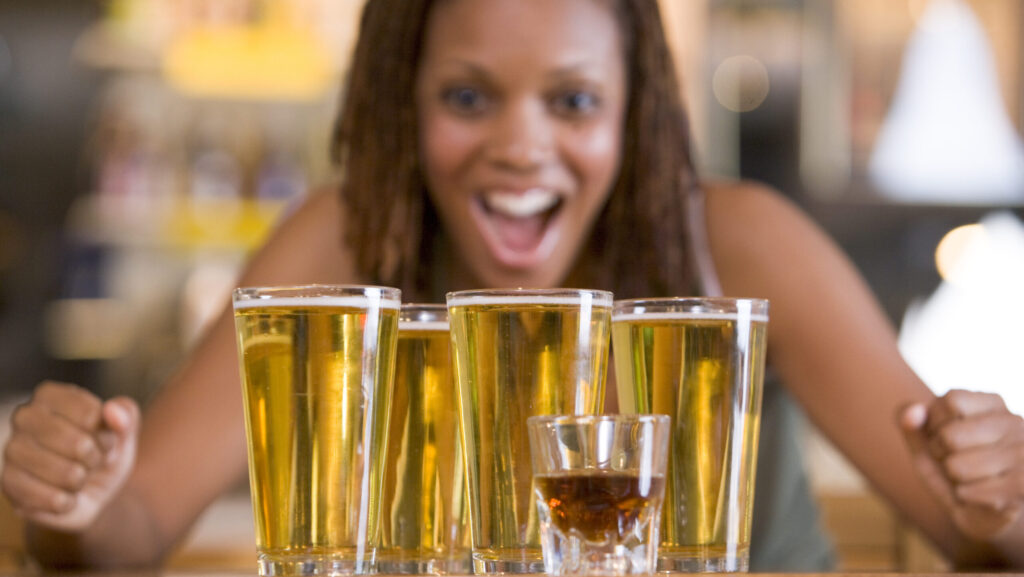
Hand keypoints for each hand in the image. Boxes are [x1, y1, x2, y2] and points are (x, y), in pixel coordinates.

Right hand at [1, 381, 139, 532]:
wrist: (88, 493)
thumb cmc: (103, 453)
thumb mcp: (124, 433)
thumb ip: (126, 415)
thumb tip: (112, 410)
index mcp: (51, 395)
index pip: (90, 414)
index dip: (106, 434)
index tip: (104, 439)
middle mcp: (25, 417)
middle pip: (78, 444)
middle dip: (95, 459)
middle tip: (92, 461)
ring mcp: (12, 450)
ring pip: (66, 473)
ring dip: (81, 481)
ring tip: (77, 477)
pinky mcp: (9, 484)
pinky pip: (52, 499)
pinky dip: (68, 502)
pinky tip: (64, 495)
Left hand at [900, 389, 1023, 539]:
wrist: (983, 511)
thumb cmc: (953, 468)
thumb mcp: (925, 443)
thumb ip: (911, 423)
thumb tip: (913, 412)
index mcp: (993, 404)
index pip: (950, 400)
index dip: (934, 423)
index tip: (944, 435)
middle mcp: (1015, 424)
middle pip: (950, 436)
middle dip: (940, 454)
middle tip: (957, 461)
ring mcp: (1023, 454)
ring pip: (956, 467)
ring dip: (953, 478)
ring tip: (971, 478)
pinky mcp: (1023, 485)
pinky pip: (967, 492)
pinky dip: (964, 496)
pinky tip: (982, 495)